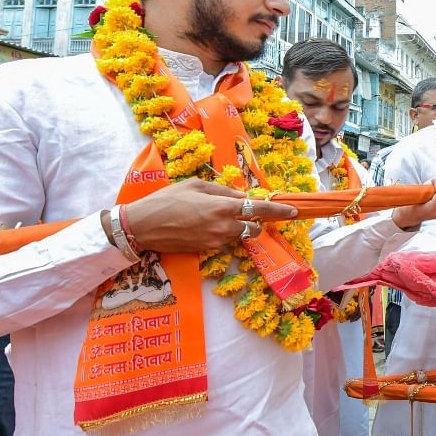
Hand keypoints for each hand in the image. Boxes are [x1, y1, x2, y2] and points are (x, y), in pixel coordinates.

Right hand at [120, 179, 296, 252]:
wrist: (142, 226)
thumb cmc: (166, 199)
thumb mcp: (195, 185)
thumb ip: (222, 191)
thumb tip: (242, 196)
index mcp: (222, 207)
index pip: (259, 210)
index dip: (278, 211)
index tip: (293, 211)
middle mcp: (223, 227)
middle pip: (253, 227)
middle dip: (255, 220)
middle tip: (246, 211)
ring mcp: (215, 241)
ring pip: (239, 235)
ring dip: (238, 226)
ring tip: (217, 215)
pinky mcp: (206, 250)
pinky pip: (224, 241)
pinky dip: (223, 232)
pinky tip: (205, 223)